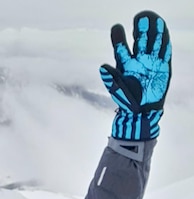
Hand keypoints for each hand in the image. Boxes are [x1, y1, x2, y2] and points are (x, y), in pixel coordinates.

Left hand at [99, 11, 171, 140]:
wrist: (142, 112)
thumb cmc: (127, 101)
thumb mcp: (117, 89)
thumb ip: (111, 78)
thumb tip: (102, 66)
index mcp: (124, 65)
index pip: (120, 47)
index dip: (118, 37)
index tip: (117, 27)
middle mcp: (137, 60)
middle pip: (139, 41)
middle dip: (140, 29)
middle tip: (140, 18)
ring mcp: (151, 62)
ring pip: (152, 43)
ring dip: (153, 31)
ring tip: (154, 19)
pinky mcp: (163, 66)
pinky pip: (164, 51)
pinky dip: (164, 41)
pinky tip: (163, 30)